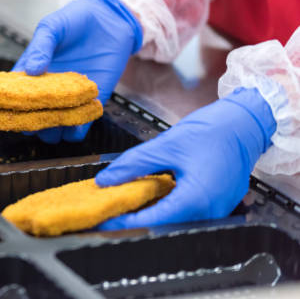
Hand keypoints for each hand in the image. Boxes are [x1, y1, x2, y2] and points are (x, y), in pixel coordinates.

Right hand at [13, 0, 142, 142]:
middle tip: (30, 124)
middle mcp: (46, 90)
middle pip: (29, 118)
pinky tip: (77, 124)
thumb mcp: (52, 27)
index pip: (10, 96)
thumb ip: (42, 46)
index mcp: (30, 73)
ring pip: (52, 128)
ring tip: (54, 123)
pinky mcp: (89, 102)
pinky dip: (77, 129)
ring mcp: (66, 98)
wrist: (109, 19)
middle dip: (27, 125)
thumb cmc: (75, 20)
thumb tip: (32, 69)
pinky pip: (80, 126)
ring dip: (51, 131)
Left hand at [95, 87, 275, 229]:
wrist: (245, 124)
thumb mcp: (165, 145)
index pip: (154, 220)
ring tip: (123, 204)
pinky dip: (165, 208)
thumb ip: (134, 164)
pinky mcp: (216, 205)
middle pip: (164, 225)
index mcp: (197, 198)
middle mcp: (209, 212)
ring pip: (175, 221)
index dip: (126, 221)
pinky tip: (147, 199)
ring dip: (149, 214)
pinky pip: (187, 213)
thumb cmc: (212, 131)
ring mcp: (216, 211)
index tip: (104, 219)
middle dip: (134, 219)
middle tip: (109, 212)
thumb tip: (106, 180)